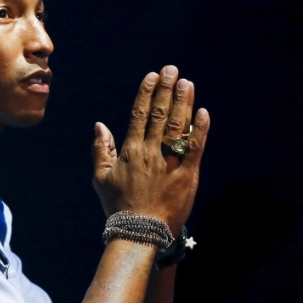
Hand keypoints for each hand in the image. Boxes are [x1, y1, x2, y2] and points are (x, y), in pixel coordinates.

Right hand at [92, 65, 209, 232]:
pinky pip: (195, 147)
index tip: (152, 76)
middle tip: (172, 70)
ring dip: (183, 103)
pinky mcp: (187, 174)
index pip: (139, 114)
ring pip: (178, 126)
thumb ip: (101, 149)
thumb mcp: (101, 178)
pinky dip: (200, 129)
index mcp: (131, 151)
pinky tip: (203, 112)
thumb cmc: (119, 207)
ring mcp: (170, 162)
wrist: (140, 232)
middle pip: (160, 114)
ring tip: (187, 83)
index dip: (146, 93)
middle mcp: (150, 152)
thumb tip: (99, 125)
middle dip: (166, 90)